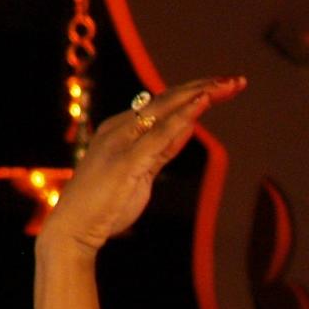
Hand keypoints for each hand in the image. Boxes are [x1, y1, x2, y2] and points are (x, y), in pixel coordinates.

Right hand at [37, 74, 246, 258]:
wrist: (74, 227)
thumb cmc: (106, 203)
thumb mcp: (143, 171)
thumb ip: (162, 149)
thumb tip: (186, 127)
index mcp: (122, 129)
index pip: (164, 104)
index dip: (194, 93)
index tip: (224, 87)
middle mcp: (120, 128)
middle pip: (168, 100)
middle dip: (203, 87)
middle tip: (235, 81)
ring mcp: (121, 142)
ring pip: (165, 110)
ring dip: (198, 96)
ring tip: (225, 85)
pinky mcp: (125, 162)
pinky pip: (158, 136)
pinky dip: (181, 119)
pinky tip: (201, 105)